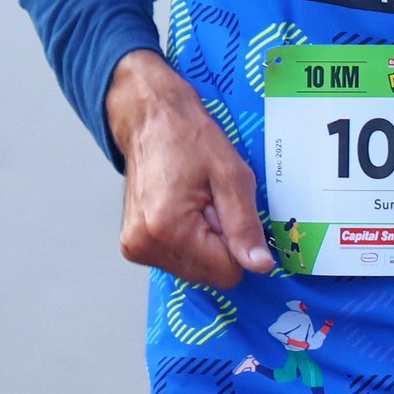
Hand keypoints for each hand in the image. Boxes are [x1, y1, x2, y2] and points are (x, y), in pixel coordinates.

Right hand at [104, 49, 274, 287]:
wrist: (150, 119)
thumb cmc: (190, 138)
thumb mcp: (232, 176)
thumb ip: (245, 226)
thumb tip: (260, 266)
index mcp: (170, 229)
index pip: (227, 273)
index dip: (236, 244)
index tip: (225, 210)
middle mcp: (146, 245)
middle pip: (208, 275)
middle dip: (219, 244)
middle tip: (210, 204)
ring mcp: (135, 247)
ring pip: (194, 270)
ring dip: (203, 242)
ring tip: (195, 203)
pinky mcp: (133, 245)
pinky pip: (177, 260)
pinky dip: (187, 240)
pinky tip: (182, 208)